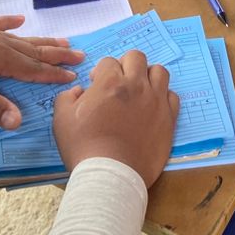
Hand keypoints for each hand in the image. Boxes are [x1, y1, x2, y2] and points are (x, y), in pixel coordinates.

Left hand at [0, 15, 82, 130]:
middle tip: (79, 54)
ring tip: (61, 40)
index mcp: (0, 60)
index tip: (74, 77)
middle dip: (56, 55)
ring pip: (20, 37)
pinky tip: (19, 20)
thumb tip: (20, 121)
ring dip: (41, 41)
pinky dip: (10, 23)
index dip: (53, 75)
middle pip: (33, 51)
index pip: (33, 70)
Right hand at [54, 50, 179, 184]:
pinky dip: (163, 97)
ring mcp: (156, 101)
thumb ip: (67, 97)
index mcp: (110, 82)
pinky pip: (172, 96)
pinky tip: (152, 107)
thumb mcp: (61, 119)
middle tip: (118, 82)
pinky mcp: (169, 118)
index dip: (100, 72)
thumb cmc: (83, 147)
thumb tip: (79, 91)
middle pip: (136, 58)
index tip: (96, 85)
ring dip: (147, 76)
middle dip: (125, 65)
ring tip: (139, 90)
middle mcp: (136, 86)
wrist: (111, 176)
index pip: (108, 62)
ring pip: (159, 71)